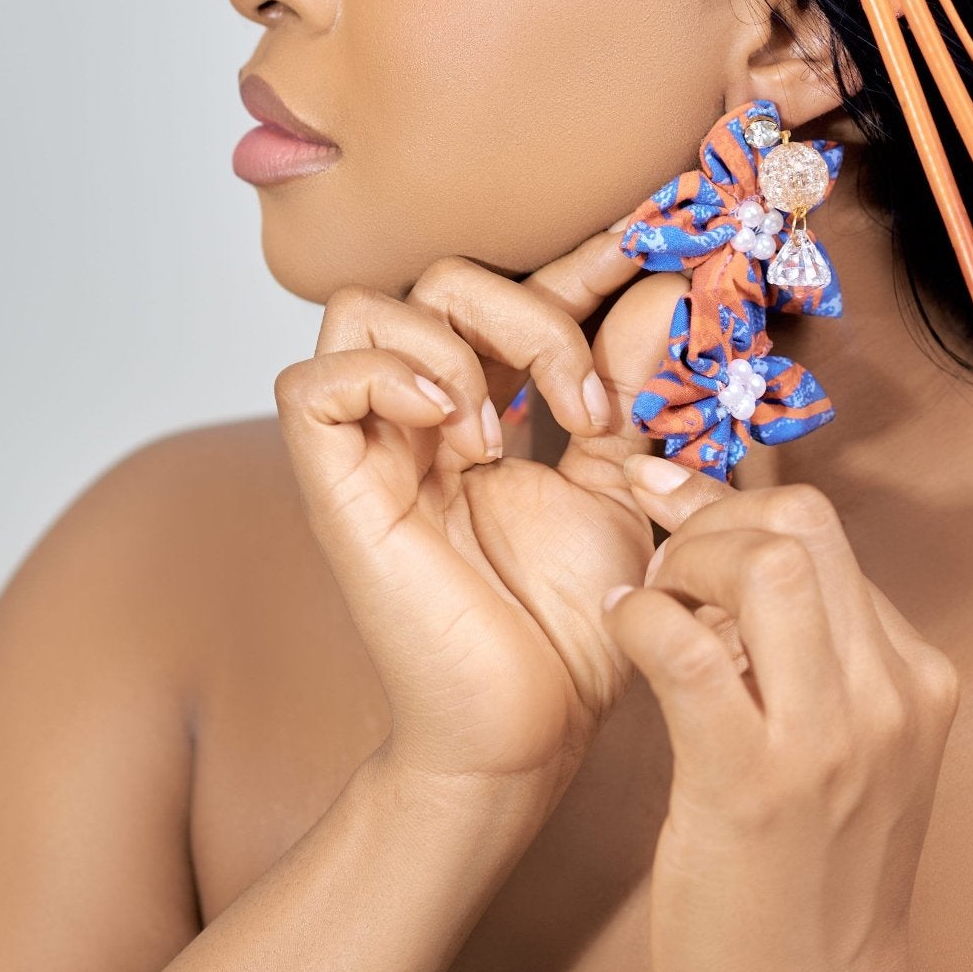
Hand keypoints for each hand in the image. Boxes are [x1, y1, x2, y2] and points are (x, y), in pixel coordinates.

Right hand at [274, 236, 685, 789]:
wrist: (531, 730)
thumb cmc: (572, 626)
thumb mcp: (623, 481)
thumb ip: (632, 386)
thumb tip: (661, 287)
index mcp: (485, 405)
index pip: (513, 289)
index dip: (574, 257)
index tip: (645, 241)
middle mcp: (419, 414)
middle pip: (439, 279)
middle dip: (530, 315)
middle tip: (587, 409)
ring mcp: (370, 447)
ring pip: (364, 306)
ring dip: (458, 347)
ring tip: (505, 436)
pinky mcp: (334, 489)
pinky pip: (311, 382)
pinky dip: (386, 378)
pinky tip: (457, 434)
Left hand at [605, 466, 959, 971]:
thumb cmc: (813, 878)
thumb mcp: (848, 748)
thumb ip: (816, 654)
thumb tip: (734, 549)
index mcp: (915, 679)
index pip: (826, 533)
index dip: (735, 502)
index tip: (674, 492)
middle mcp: (888, 696)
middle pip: (805, 524)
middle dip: (714, 516)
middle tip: (664, 560)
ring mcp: (827, 741)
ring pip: (765, 564)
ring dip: (685, 558)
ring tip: (653, 598)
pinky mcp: (752, 785)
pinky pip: (689, 650)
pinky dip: (643, 615)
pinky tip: (622, 626)